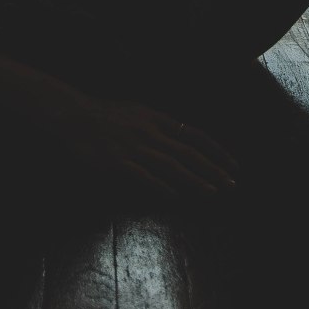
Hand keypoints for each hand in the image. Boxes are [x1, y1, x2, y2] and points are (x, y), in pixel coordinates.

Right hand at [59, 97, 238, 204]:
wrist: (76, 117)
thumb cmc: (107, 114)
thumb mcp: (138, 111)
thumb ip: (160, 123)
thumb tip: (182, 133)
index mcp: (157, 119)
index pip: (194, 134)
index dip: (215, 150)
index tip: (232, 164)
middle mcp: (150, 132)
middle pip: (187, 152)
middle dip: (212, 169)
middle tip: (231, 184)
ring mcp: (135, 148)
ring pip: (171, 166)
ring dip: (194, 180)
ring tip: (212, 192)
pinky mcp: (119, 163)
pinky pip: (144, 177)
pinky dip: (161, 187)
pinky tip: (176, 197)